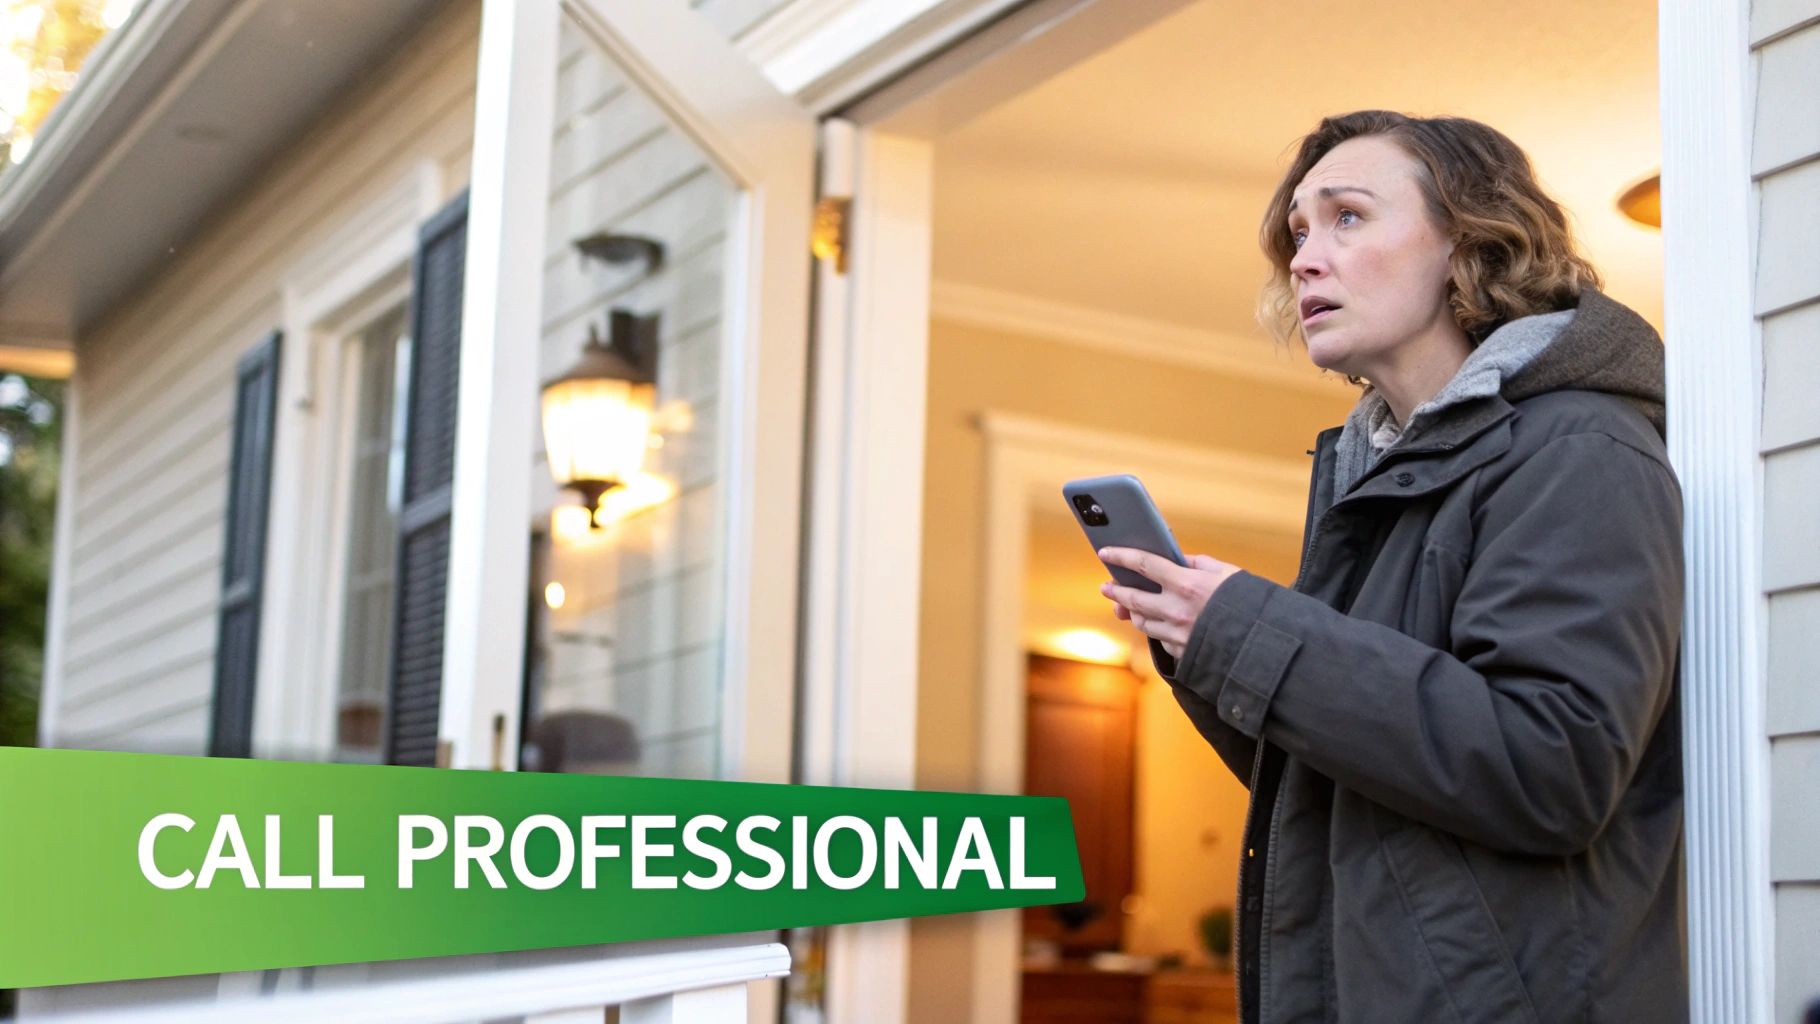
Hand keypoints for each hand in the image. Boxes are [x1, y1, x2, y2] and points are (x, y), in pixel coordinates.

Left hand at [1098, 548, 1240, 659]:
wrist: (1266, 644)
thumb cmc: (1250, 602)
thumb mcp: (1226, 573)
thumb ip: (1197, 564)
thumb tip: (1175, 558)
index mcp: (1187, 584)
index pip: (1144, 565)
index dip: (1121, 557)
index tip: (1106, 553)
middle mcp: (1176, 610)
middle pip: (1134, 598)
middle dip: (1116, 591)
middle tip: (1106, 587)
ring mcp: (1177, 635)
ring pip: (1143, 622)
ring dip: (1133, 613)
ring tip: (1128, 606)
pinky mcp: (1182, 653)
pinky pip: (1161, 640)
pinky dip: (1158, 630)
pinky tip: (1160, 625)